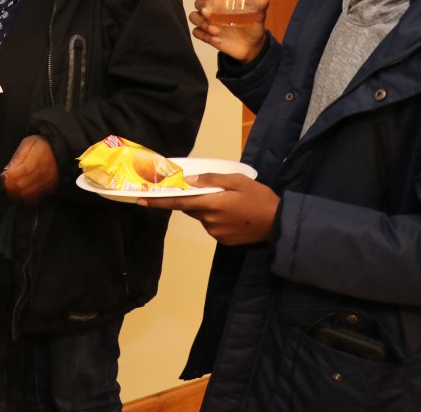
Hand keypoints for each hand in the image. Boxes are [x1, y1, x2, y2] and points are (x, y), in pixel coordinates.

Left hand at [0, 135, 59, 201]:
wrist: (59, 150)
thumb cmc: (41, 145)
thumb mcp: (28, 144)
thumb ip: (18, 156)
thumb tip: (8, 169)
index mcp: (36, 159)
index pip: (21, 171)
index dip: (10, 176)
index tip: (3, 176)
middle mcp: (42, 172)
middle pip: (24, 184)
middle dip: (11, 185)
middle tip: (5, 183)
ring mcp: (46, 181)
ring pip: (29, 192)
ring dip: (17, 192)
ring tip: (10, 189)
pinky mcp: (50, 186)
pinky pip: (36, 195)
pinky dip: (26, 195)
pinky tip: (20, 192)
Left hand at [138, 173, 279, 244]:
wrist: (280, 224)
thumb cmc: (259, 198)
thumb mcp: (237, 181)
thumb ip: (211, 180)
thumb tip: (187, 181)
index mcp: (211, 204)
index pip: (178, 202)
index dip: (157, 202)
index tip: (140, 200)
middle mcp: (209, 221)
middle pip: (191, 208)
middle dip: (195, 199)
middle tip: (214, 192)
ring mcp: (215, 233)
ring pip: (202, 217)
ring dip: (208, 209)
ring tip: (231, 204)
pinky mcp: (223, 241)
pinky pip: (212, 226)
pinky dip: (217, 219)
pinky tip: (234, 216)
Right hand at [190, 0, 273, 63]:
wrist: (251, 48)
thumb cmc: (253, 28)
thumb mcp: (259, 17)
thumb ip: (261, 6)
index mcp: (224, 0)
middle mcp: (214, 9)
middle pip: (198, 3)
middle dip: (202, 8)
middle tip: (209, 15)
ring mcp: (208, 22)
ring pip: (193, 17)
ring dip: (201, 23)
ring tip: (216, 31)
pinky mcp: (206, 35)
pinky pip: (196, 32)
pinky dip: (204, 36)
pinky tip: (217, 40)